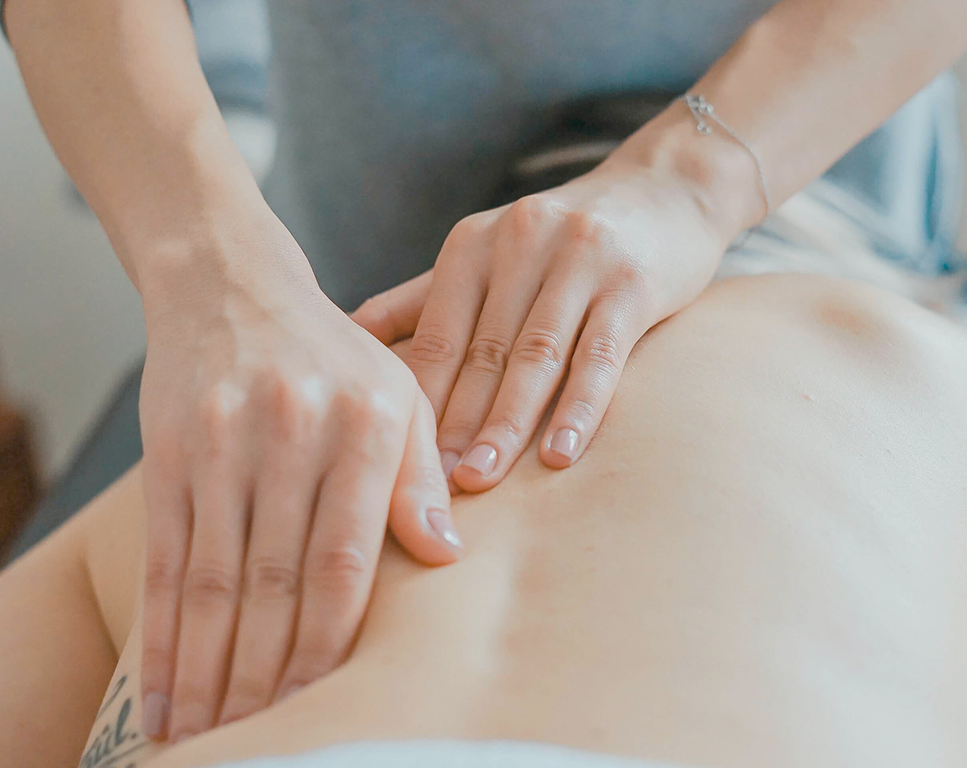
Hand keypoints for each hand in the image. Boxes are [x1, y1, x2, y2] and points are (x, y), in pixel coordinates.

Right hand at [136, 215, 460, 741]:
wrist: (233, 285)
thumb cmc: (334, 356)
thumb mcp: (399, 396)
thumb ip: (421, 477)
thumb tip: (445, 559)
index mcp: (367, 424)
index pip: (346, 560)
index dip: (330, 643)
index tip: (324, 706)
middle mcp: (293, 432)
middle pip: (275, 581)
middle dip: (265, 676)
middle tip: (260, 743)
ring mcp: (223, 441)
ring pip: (214, 580)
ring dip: (208, 671)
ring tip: (205, 738)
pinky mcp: (169, 451)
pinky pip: (165, 558)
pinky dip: (161, 634)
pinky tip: (161, 690)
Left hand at [353, 130, 749, 492]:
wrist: (664, 188)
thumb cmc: (561, 240)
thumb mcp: (487, 253)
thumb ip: (423, 297)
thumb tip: (349, 336)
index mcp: (472, 245)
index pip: (435, 335)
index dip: (416, 400)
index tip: (395, 461)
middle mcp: (519, 243)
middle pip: (481, 351)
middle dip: (454, 424)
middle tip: (431, 487)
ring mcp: (579, 259)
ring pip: (535, 356)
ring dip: (506, 423)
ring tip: (481, 479)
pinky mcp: (632, 282)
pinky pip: (601, 354)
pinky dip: (579, 407)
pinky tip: (560, 455)